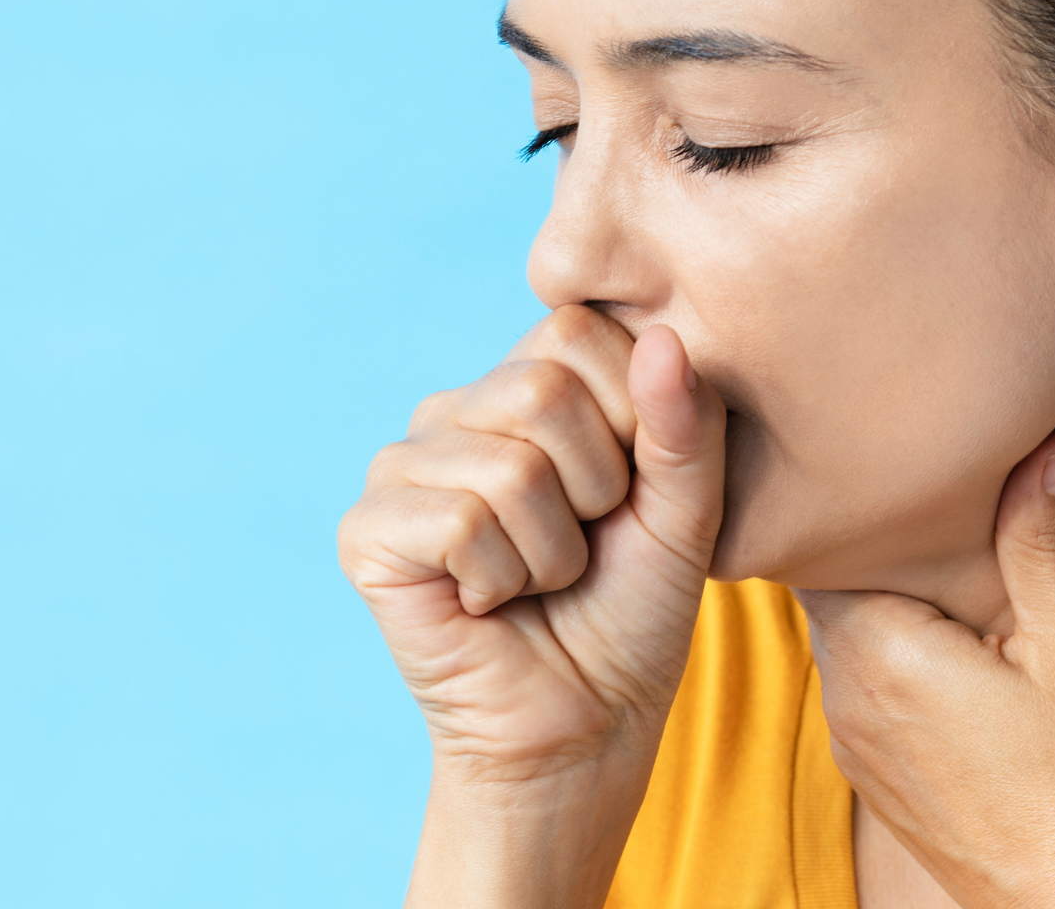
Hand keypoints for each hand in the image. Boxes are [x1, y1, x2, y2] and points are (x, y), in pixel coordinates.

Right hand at [337, 305, 725, 905]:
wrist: (587, 726)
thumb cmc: (634, 612)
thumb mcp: (687, 510)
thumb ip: (686, 424)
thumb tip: (664, 335)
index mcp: (529, 383)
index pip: (579, 328)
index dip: (631, 416)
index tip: (627, 490)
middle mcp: (457, 409)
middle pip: (541, 390)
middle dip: (594, 489)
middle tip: (581, 545)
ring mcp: (403, 465)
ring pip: (507, 467)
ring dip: (552, 551)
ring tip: (538, 579)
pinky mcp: (367, 531)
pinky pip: (458, 523)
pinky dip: (501, 580)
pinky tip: (489, 603)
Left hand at [796, 430, 1054, 908]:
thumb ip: (1042, 543)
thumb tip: (1053, 441)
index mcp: (879, 649)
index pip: (819, 537)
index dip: (848, 490)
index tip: (886, 450)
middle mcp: (846, 692)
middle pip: (829, 578)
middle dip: (871, 536)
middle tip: (921, 482)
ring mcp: (854, 738)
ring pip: (845, 629)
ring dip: (885, 594)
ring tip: (941, 552)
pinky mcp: (874, 772)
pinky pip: (864, 680)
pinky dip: (894, 648)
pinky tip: (951, 639)